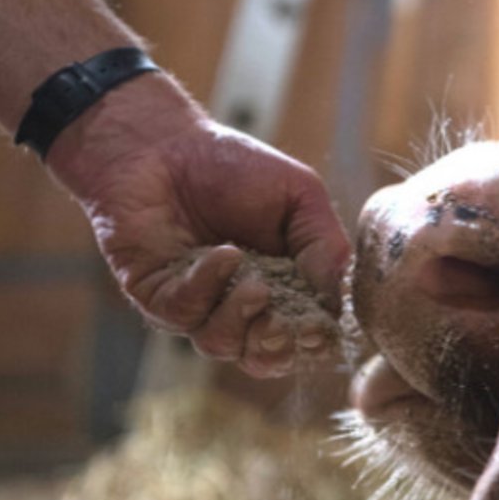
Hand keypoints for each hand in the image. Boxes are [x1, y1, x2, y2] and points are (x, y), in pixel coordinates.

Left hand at [46, 73, 351, 376]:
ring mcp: (198, 304)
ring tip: (254, 285)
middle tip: (284, 324)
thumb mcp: (300, 196)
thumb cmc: (234, 166)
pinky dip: (207, 287)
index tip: (319, 329)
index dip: (314, 341)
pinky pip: (182, 315)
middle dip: (277, 347)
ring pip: (221, 345)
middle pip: (264, 357)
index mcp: (284, 287)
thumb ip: (326, 246)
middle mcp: (240, 305)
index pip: (305, 335)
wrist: (162, 142)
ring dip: (241, 318)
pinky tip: (221, 254)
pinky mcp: (156, 296)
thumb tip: (342, 298)